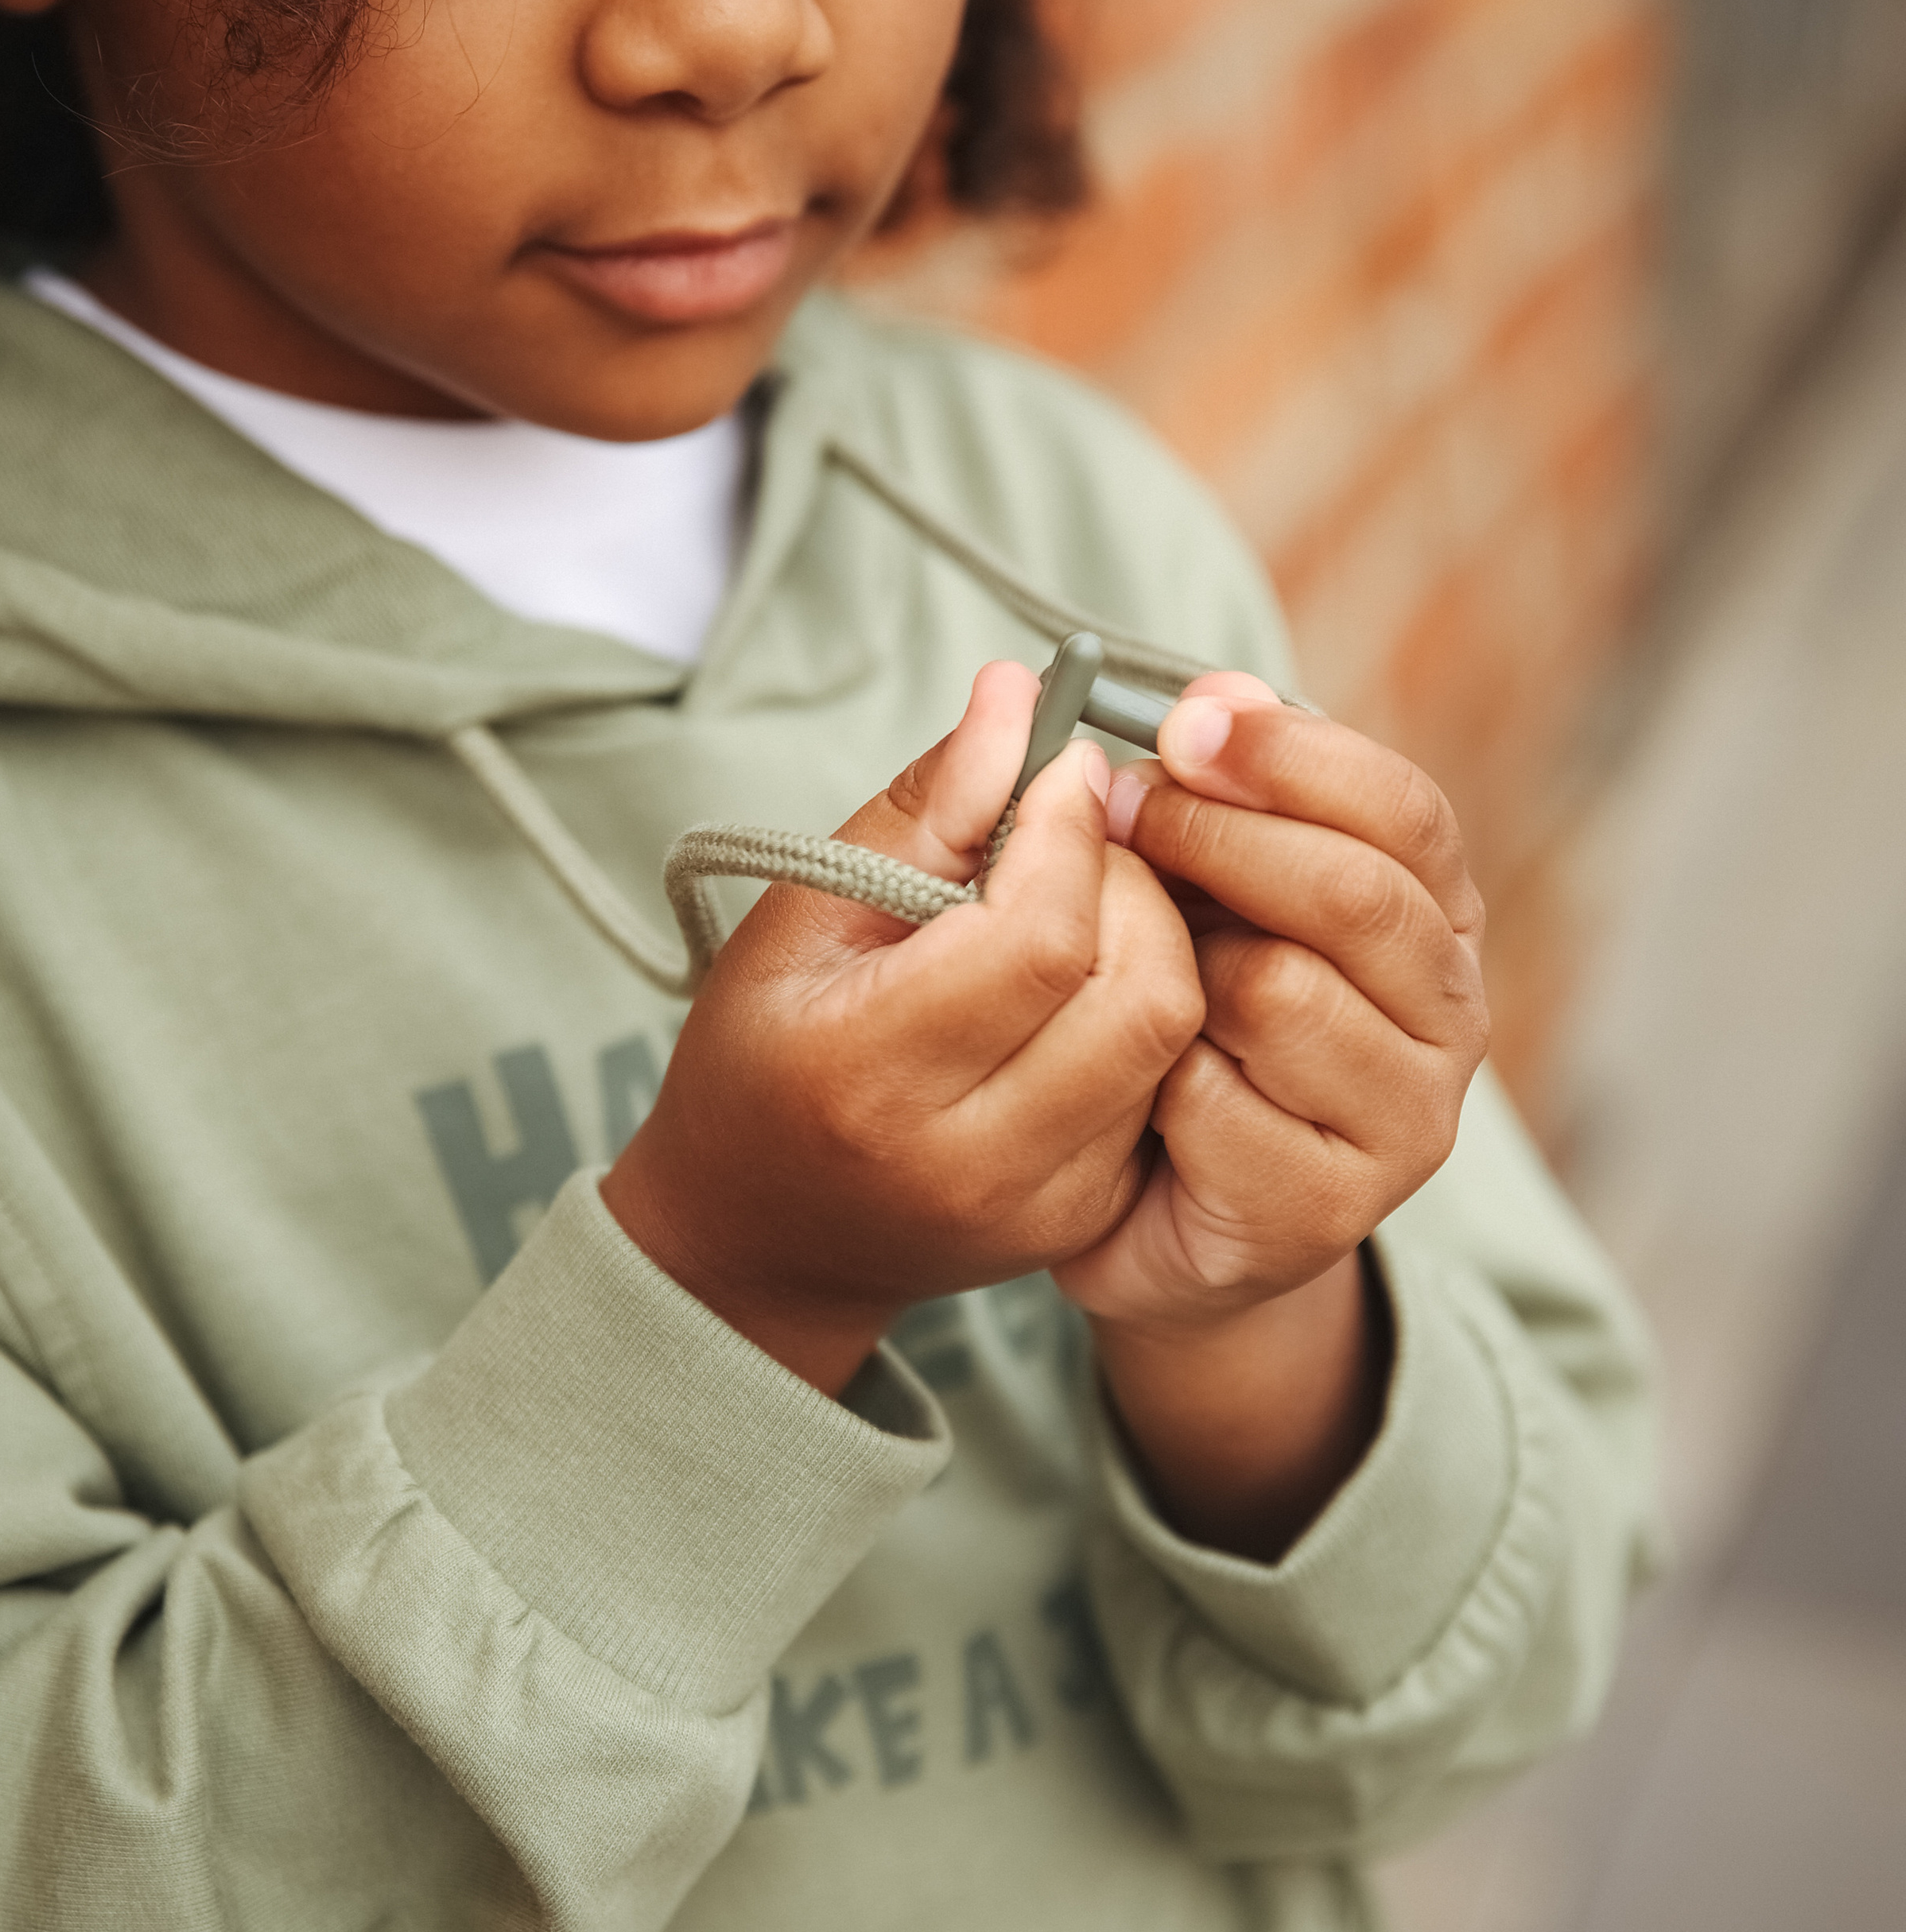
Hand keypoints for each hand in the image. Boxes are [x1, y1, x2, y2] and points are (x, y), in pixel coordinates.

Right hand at [602, 665, 1202, 1393]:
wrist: (763, 1236)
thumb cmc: (766, 1051)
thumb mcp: (807, 915)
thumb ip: (923, 809)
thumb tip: (1020, 694)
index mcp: (866, 1073)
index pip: (1037, 937)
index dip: (1069, 830)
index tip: (1060, 767)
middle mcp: (965, 1157)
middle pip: (1136, 989)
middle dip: (1131, 881)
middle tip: (1079, 839)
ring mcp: (1039, 1203)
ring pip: (1169, 1034)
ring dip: (1152, 938)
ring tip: (1085, 900)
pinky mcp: (1087, 1217)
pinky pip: (1164, 1082)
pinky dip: (1146, 1007)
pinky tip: (1088, 980)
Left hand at [1056, 676, 1488, 1555]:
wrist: (1153, 1210)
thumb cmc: (1182, 1023)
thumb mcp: (1197, 890)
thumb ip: (1218, 792)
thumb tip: (1221, 686)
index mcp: (1435, 914)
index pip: (1405, 810)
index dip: (1293, 754)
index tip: (1185, 722)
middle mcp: (1450, 1015)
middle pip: (1356, 894)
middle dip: (1222, 838)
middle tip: (1120, 813)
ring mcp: (1406, 1122)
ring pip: (1283, 995)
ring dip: (1180, 969)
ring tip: (1128, 968)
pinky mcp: (1331, 1210)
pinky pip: (1220, 1104)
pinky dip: (1154, 1081)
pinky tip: (1134, 1084)